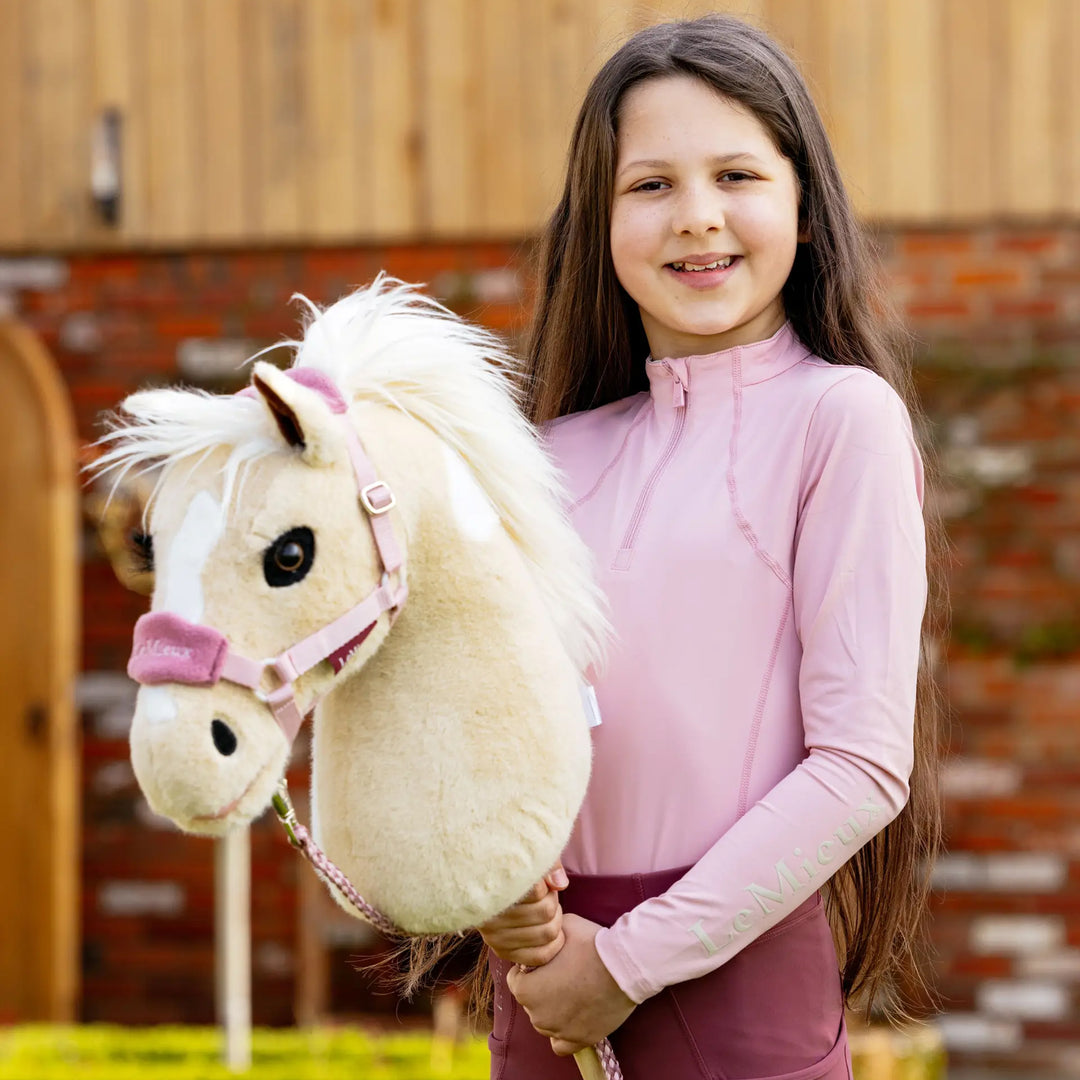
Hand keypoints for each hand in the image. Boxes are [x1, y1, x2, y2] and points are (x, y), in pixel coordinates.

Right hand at [477, 863, 568, 966]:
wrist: (485, 884)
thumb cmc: (512, 868)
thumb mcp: (528, 855)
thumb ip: (548, 864)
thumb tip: (560, 884)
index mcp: (493, 889)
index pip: (537, 891)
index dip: (547, 886)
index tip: (541, 882)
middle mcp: (490, 916)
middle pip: (545, 912)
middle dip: (553, 901)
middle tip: (547, 895)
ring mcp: (494, 937)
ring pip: (547, 933)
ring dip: (555, 920)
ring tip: (545, 909)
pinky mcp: (502, 952)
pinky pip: (541, 956)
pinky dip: (554, 944)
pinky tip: (550, 928)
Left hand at [506, 913, 635, 1055]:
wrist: (623, 966)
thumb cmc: (590, 944)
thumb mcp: (561, 927)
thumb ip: (544, 937)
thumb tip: (541, 935)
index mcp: (526, 990)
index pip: (515, 980)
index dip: (528, 968)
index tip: (544, 961)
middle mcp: (537, 1015)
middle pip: (530, 1001)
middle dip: (541, 988)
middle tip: (562, 973)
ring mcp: (558, 1030)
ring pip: (545, 1022)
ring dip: (553, 1009)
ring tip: (572, 991)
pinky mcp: (580, 1040)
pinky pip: (561, 1044)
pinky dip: (563, 1034)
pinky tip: (572, 1017)